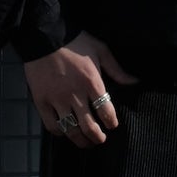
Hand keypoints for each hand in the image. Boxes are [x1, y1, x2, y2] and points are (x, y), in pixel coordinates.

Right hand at [24, 32, 135, 147]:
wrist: (44, 35)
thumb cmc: (75, 41)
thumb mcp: (100, 50)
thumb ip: (117, 69)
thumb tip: (135, 81)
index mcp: (92, 83)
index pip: (106, 111)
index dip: (111, 122)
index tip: (112, 125)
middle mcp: (76, 95)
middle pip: (89, 126)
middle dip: (97, 137)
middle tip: (100, 139)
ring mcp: (57, 100)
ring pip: (71, 129)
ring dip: (80, 140)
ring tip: (85, 142)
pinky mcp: (41, 101)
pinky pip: (51, 125)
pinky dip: (59, 132)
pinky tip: (64, 131)